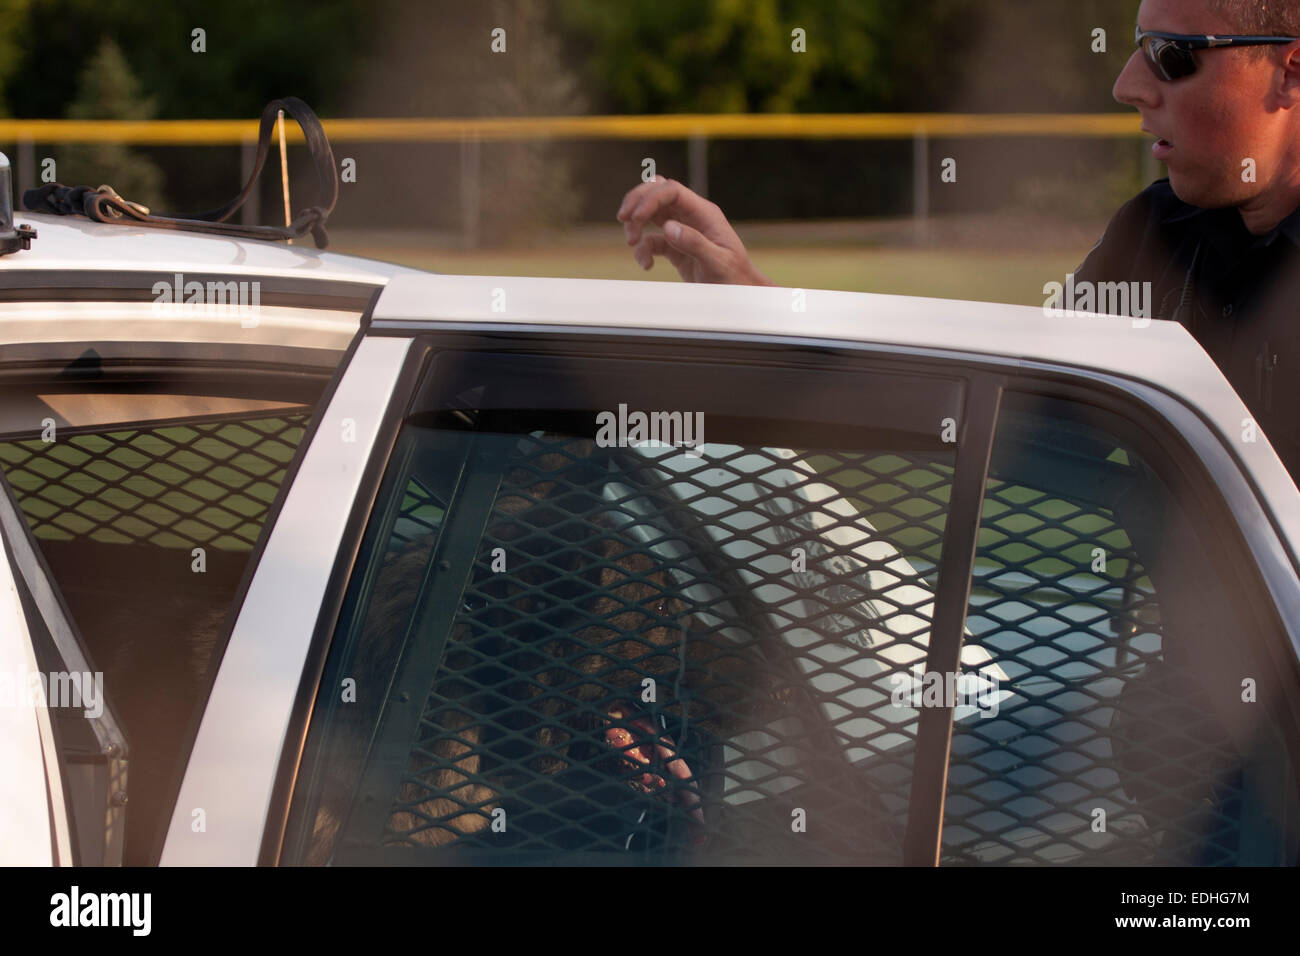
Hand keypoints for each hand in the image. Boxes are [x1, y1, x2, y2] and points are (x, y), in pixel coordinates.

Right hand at [616, 177, 773, 285]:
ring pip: (651, 214)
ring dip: (636, 225)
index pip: (672, 191)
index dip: (650, 198)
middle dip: (637, 202)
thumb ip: (694, 243)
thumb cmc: (734, 277)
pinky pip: (652, 240)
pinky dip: (643, 250)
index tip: (635, 217)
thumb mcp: (717, 261)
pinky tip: (646, 265)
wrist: (739, 294)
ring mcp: (682, 230)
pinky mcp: (675, 247)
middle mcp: (692, 216)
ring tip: (632, 243)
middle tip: (623, 218)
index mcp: (704, 213)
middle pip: (658, 192)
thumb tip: (668, 227)